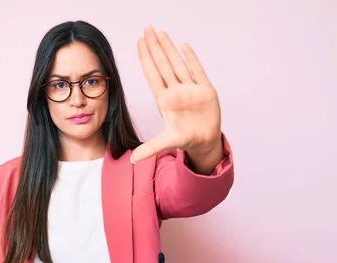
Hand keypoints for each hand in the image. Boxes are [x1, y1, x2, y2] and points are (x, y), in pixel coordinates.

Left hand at [131, 26, 222, 169]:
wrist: (204, 141)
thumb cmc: (185, 138)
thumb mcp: (166, 142)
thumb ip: (150, 148)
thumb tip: (131, 160)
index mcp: (165, 100)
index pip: (153, 74)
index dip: (146, 58)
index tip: (139, 43)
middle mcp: (176, 90)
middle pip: (163, 64)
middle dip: (155, 46)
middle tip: (147, 29)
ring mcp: (190, 89)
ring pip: (178, 64)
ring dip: (169, 48)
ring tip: (160, 32)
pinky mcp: (206, 90)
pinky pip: (198, 70)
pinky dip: (192, 58)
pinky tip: (184, 46)